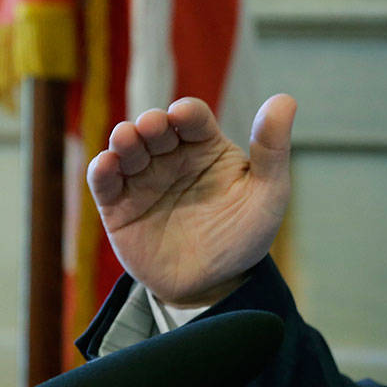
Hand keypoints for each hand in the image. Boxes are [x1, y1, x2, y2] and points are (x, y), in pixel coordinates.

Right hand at [86, 93, 296, 305]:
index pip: (193, 118)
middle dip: (151, 123)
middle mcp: (172, 157)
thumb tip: (285, 99)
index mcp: (207, 146)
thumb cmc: (244, 235)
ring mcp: (143, 180)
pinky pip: (104, 183)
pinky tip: (106, 165)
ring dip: (124, 140)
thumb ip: (272, 148)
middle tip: (152, 127)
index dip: (186, 113)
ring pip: (127, 149)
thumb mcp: (268, 193)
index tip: (183, 115)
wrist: (214, 286)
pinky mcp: (119, 207)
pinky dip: (101, 170)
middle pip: (156, 128)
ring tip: (126, 140)